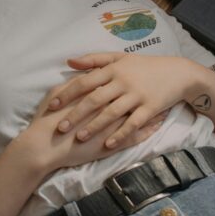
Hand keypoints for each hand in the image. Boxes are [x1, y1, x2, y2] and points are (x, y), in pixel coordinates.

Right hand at [11, 88, 165, 174]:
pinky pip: (137, 133)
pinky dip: (149, 128)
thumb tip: (81, 73)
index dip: (128, 76)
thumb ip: (73, 83)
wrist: (48, 144)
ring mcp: (113, 124)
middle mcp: (107, 105)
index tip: (140, 71)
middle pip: (132, 93)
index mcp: (94, 92)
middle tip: (159, 82)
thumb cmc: (49, 119)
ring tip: (166, 103)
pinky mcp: (115, 141)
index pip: (115, 81)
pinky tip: (158, 124)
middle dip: (146, 88)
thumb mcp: (58, 94)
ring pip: (139, 113)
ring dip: (153, 108)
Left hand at [44, 53, 203, 148]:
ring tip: (79, 137)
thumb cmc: (143, 66)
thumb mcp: (118, 58)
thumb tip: (68, 61)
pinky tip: (108, 144)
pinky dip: (120, 134)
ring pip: (112, 113)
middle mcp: (123, 82)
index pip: (84, 82)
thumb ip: (93, 59)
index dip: (67, 94)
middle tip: (60, 127)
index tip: (52, 106)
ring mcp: (137, 95)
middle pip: (94, 99)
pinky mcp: (150, 108)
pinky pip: (133, 123)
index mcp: (112, 70)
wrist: (178, 72)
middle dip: (76, 114)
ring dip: (95, 126)